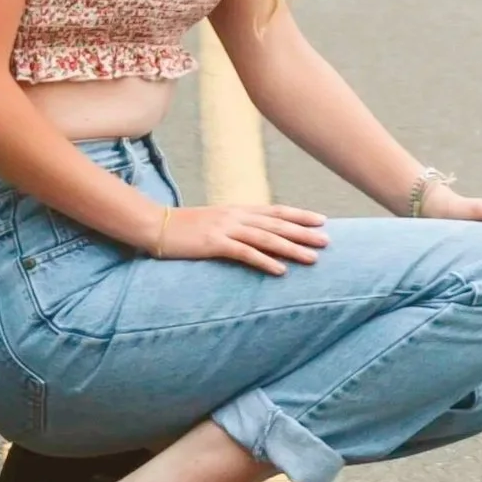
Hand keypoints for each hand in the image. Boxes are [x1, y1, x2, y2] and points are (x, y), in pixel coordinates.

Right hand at [157, 202, 329, 275]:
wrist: (154, 225)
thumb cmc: (184, 228)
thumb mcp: (214, 222)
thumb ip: (235, 226)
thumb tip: (255, 234)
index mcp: (237, 210)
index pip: (276, 211)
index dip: (300, 215)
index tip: (321, 220)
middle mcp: (235, 216)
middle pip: (277, 224)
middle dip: (304, 232)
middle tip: (328, 240)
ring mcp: (225, 228)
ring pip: (267, 238)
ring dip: (291, 248)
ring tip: (313, 258)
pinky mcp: (214, 243)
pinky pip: (244, 253)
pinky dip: (264, 261)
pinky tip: (280, 271)